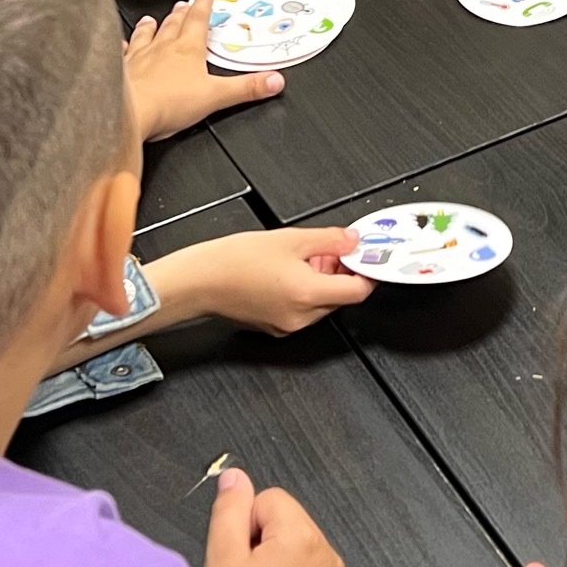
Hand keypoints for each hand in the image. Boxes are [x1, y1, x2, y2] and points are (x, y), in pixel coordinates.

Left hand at [127, 0, 282, 138]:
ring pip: (146, 35)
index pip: (198, 19)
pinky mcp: (120, 70)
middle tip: (182, 3)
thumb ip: (246, 88)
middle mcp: (161, 48)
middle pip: (173, 24)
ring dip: (151, 26)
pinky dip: (122, 48)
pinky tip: (119, 45)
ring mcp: (138, 57)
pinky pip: (121, 54)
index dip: (204, 3)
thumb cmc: (167, 103)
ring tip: (150, 19)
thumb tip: (273, 81)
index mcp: (187, 49)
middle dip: (180, 12)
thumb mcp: (216, 96)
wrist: (127, 112)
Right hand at [154, 224, 373, 333]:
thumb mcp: (289, 239)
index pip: (359, 291)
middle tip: (331, 249)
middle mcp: (301, 317)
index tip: (367, 257)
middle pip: (341, 298)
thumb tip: (352, 240)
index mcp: (308, 294)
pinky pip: (303, 310)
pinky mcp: (275, 327)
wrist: (198, 281)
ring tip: (303, 258)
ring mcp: (288, 326)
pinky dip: (304, 292)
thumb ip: (329, 239)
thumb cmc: (233, 261)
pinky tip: (288, 272)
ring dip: (322, 281)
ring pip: (322, 304)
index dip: (368, 272)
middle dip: (341, 272)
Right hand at [206, 469, 349, 566]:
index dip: (243, 527)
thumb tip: (236, 477)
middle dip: (264, 548)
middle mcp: (332, 562)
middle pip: (291, 528)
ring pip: (303, 561)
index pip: (271, 500)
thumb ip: (229, 511)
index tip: (233, 563)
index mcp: (305, 540)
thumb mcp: (220, 560)